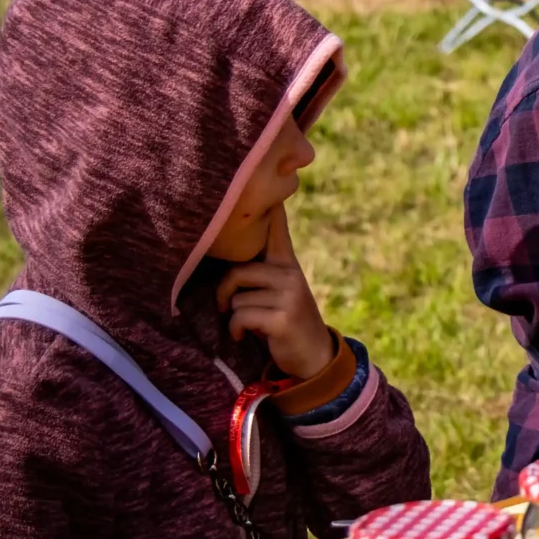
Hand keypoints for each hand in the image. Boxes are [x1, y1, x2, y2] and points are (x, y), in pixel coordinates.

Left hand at [214, 207, 336, 379]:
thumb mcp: (277, 293)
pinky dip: (236, 331)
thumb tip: (229, 255)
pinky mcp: (283, 317)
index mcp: (287, 264)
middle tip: (228, 309)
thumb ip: (260, 272)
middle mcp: (290, 274)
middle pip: (237, 272)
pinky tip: (245, 337)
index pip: (277, 229)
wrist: (313, 359)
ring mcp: (289, 295)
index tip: (274, 180)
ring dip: (234, 317)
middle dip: (225, 294)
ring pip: (236, 298)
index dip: (271, 206)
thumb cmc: (283, 323)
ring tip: (248, 325)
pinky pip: (240, 316)